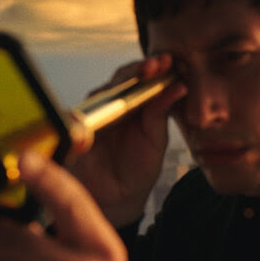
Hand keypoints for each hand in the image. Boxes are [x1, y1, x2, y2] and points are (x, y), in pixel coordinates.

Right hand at [71, 53, 186, 226]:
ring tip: (144, 74)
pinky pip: (86, 113)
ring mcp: (97, 113)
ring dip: (123, 81)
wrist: (117, 199)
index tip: (170, 61)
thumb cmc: (138, 170)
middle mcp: (116, 104)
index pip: (146, 78)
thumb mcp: (155, 140)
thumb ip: (162, 113)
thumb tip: (180, 86)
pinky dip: (97, 108)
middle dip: (141, 68)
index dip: (156, 67)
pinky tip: (111, 104)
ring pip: (107, 89)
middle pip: (125, 77)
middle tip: (158, 64)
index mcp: (138, 105)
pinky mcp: (79, 127)